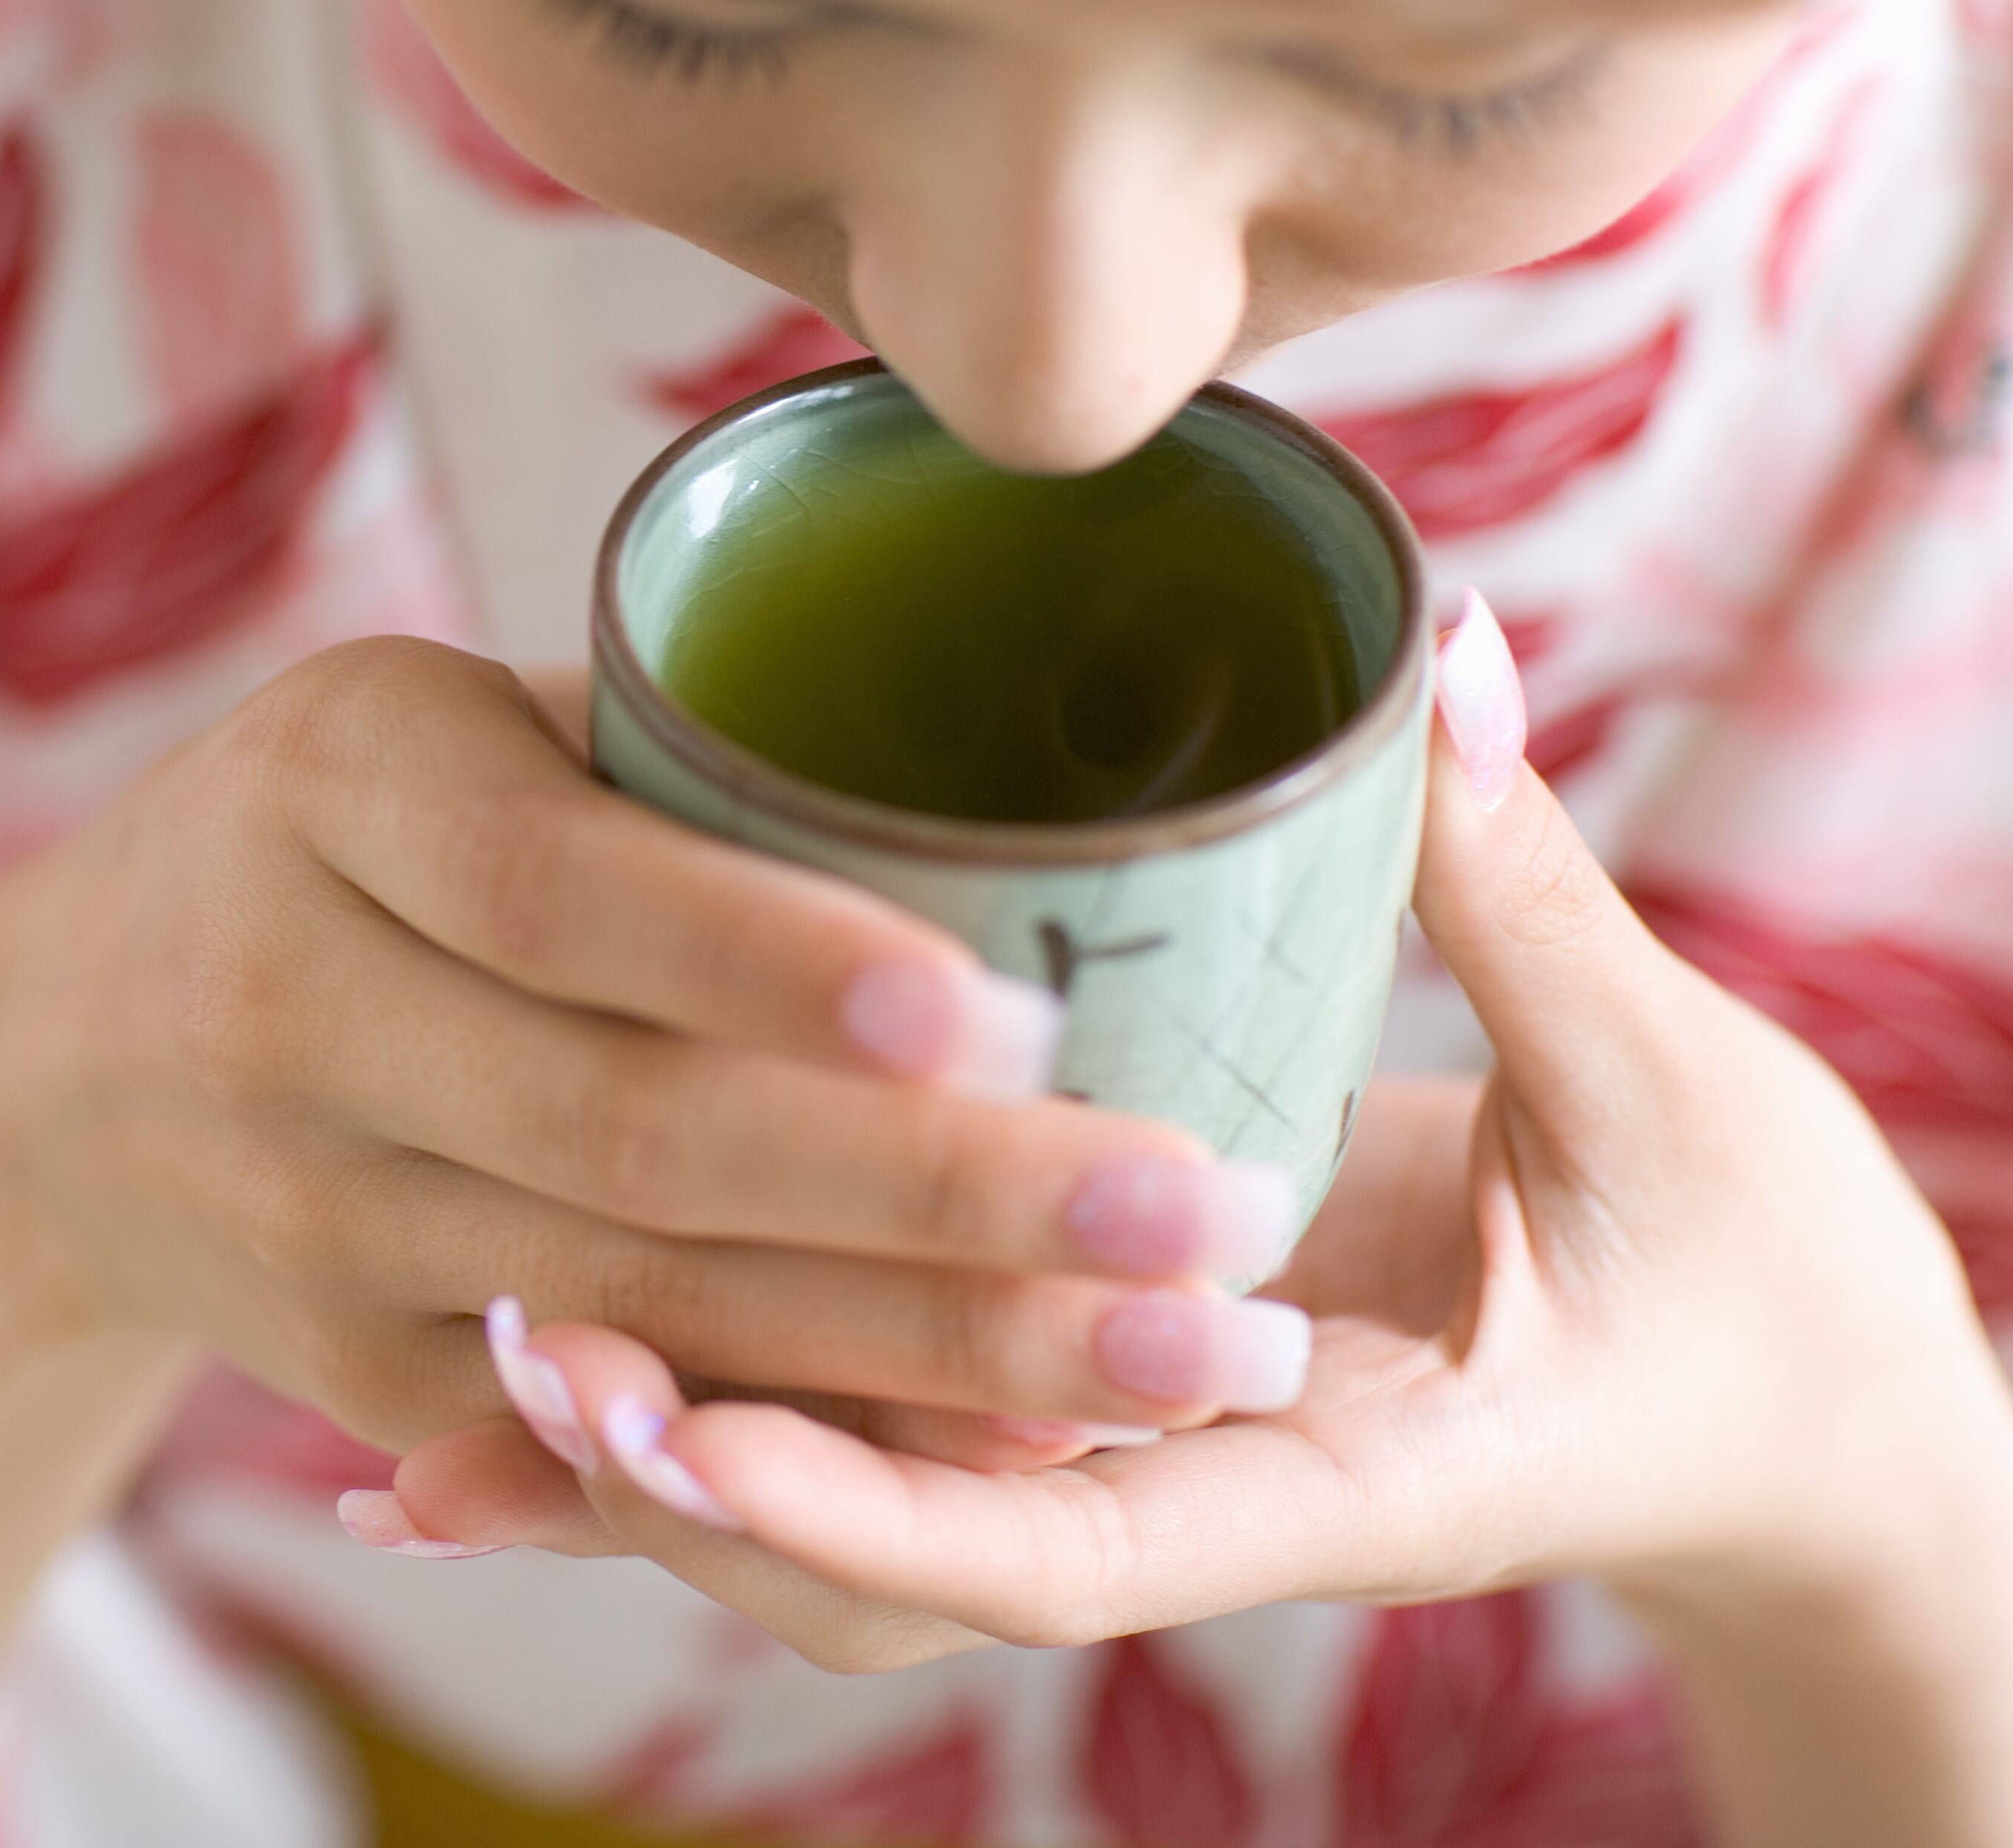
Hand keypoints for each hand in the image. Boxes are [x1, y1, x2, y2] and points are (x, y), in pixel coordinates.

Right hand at [0, 636, 1322, 1472]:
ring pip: (640, 1308)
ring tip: (1173, 1349)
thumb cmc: (329, 838)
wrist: (51, 1067)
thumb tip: (1022, 762)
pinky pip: (592, 1428)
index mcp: (328, 790)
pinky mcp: (340, 1372)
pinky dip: (803, 1441)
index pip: (559, 891)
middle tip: (1204, 1210)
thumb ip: (664, 756)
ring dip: (925, 1352)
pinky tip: (1004, 1445)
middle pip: (633, 1132)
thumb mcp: (426, 725)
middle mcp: (283, 1007)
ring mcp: (299, 1214)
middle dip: (943, 1195)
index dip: (776, 958)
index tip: (1010, 1001)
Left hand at [382, 605, 2012, 1687]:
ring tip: (450, 1412)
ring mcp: (1133, 1480)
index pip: (1053, 1539)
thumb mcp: (1660, 1099)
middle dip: (694, 1480)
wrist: (1771, 1396)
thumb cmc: (1740, 1264)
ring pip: (850, 1528)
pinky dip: (701, 1447)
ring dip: (661, 1478)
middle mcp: (1199, 1504)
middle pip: (895, 1564)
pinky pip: (868, 1459)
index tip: (671, 1419)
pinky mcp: (1083, 1416)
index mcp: (1342, 1477)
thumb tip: (1441, 657)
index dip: (850, 1492)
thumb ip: (1520, 890)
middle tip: (507, 1346)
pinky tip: (507, 1429)